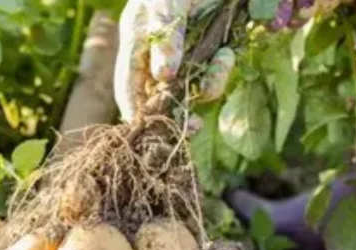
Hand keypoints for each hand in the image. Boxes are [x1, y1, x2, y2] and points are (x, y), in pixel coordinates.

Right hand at [113, 0, 222, 121]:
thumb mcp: (167, 3)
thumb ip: (165, 37)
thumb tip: (162, 76)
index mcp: (135, 41)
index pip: (128, 85)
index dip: (134, 111)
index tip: (147, 131)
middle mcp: (155, 54)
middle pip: (158, 96)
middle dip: (176, 112)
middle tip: (195, 125)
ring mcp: (180, 57)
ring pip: (188, 90)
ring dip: (208, 85)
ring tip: (224, 59)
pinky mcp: (205, 55)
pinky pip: (211, 76)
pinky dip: (221, 69)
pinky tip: (227, 52)